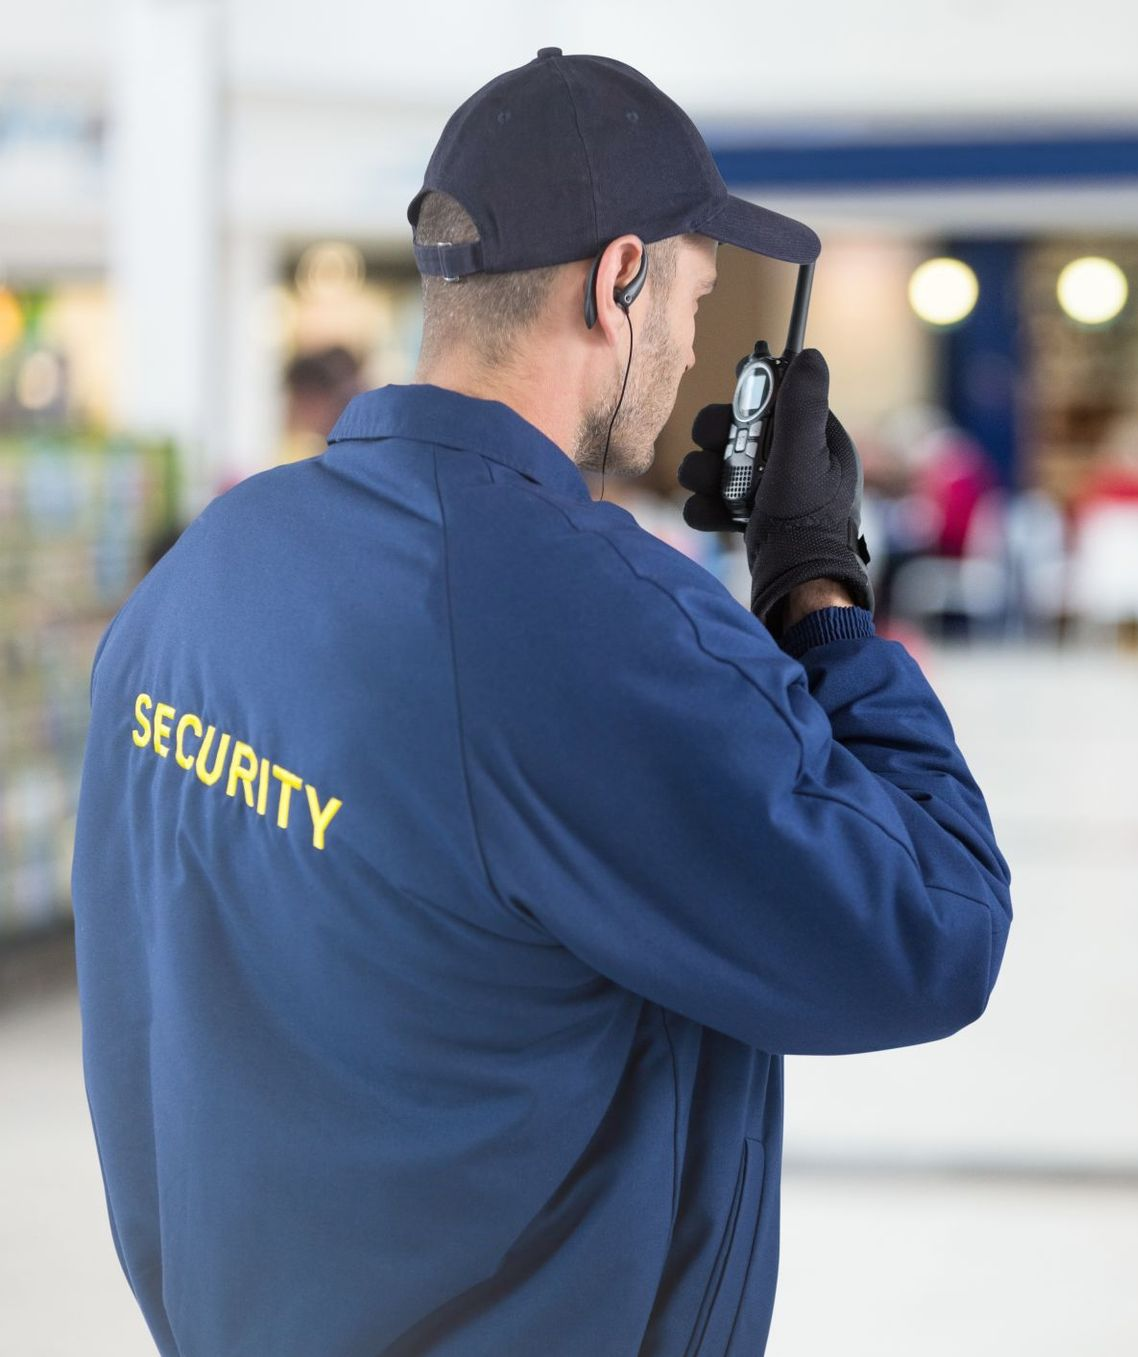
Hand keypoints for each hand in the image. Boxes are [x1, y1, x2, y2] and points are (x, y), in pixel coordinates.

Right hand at [677, 349, 872, 635]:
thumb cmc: (807, 520)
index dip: (749, 400)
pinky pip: (713, 501)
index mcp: (816, 441)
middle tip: (714, 448)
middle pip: (737, 431)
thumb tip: (810, 355)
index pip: (776, 401)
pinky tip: (713, 518)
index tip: (734, 406)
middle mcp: (793, 464)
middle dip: (717, 439)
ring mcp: (769, 494)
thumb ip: (802, 404)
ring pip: (718, 465)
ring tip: (711, 489)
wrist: (798, 587)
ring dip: (704, 473)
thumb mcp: (805, 454)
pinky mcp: (749, 521)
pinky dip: (707, 508)